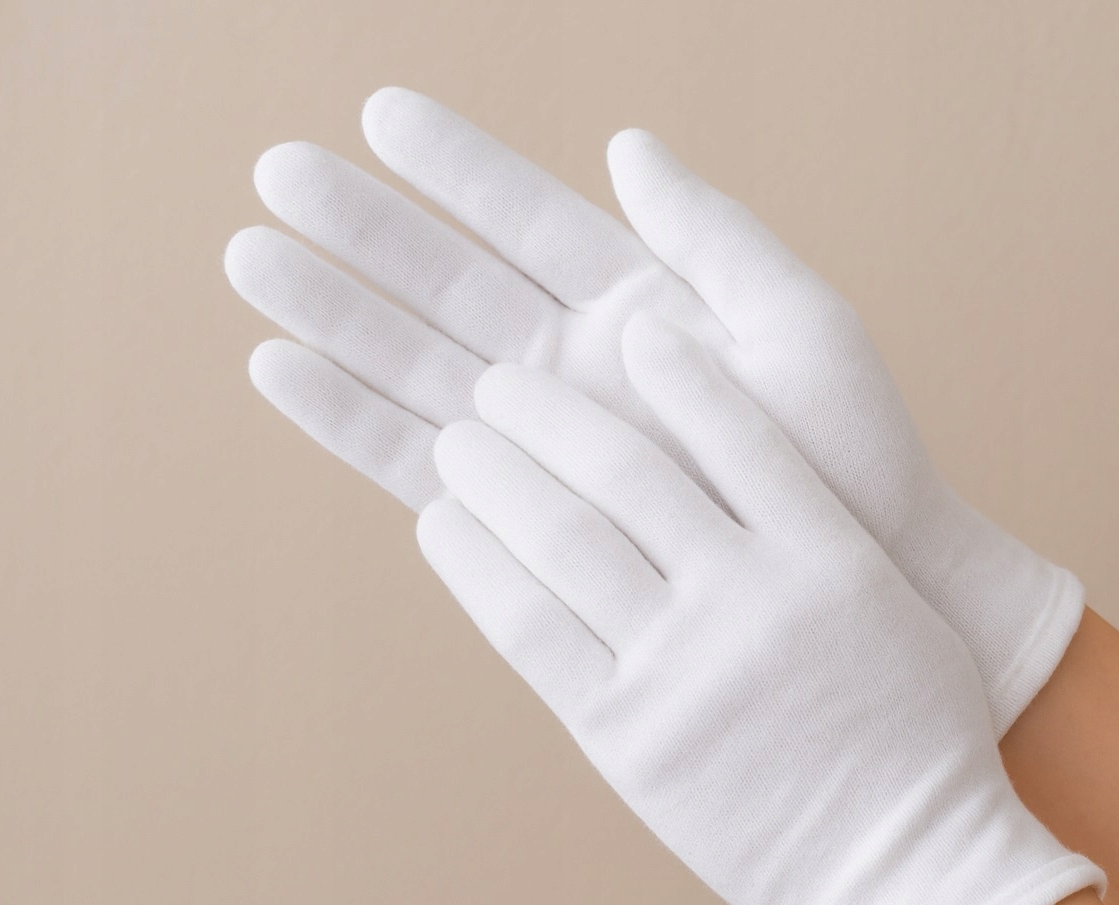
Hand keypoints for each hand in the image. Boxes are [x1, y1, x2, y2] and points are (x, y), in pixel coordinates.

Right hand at [226, 87, 1081, 732]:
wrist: (870, 579)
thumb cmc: (855, 455)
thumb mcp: (800, 324)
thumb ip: (712, 237)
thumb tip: (627, 143)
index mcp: (640, 308)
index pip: (528, 220)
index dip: (455, 168)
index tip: (377, 112)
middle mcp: (580, 370)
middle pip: (452, 285)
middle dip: (365, 232)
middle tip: (272, 172)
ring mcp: (550, 446)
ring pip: (421, 366)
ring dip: (335, 317)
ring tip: (249, 262)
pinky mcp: (530, 519)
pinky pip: (423, 463)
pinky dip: (354, 422)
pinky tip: (284, 376)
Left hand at [418, 314, 1101, 904]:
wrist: (910, 867)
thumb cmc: (914, 737)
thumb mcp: (890, 612)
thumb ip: (816, 532)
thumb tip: (736, 462)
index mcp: (830, 556)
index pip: (738, 430)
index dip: (676, 370)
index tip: (631, 329)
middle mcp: (753, 598)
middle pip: (628, 469)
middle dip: (550, 411)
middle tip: (502, 378)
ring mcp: (685, 668)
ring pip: (564, 537)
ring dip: (497, 471)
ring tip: (460, 437)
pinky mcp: (628, 735)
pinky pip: (531, 628)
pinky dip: (478, 564)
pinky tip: (444, 522)